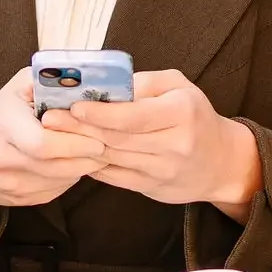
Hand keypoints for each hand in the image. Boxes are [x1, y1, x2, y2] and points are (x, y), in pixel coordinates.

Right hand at [0, 76, 102, 233]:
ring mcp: (9, 184)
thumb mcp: (18, 87)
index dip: (75, 142)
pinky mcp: (16, 200)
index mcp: (3, 126)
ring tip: (97, 155)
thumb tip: (86, 75)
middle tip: (107, 146)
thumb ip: (48, 79)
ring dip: (82, 169)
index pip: (43, 143)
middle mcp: (3, 159)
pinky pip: (52, 193)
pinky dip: (68, 180)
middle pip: (55, 166)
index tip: (99, 136)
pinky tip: (75, 166)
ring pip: (57, 182)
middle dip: (87, 157)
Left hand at [56, 70, 262, 215]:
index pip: (136, 115)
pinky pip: (115, 177)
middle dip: (81, 128)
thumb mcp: (180, 87)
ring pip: (114, 159)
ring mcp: (163, 171)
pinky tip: (74, 153)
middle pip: (119, 138)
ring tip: (54, 135)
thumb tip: (109, 85)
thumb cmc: (195, 116)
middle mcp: (174, 144)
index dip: (103, 112)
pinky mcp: (152, 188)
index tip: (74, 105)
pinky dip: (93, 165)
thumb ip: (146, 83)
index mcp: (182, 113)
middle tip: (50, 118)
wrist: (221, 162)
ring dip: (81, 146)